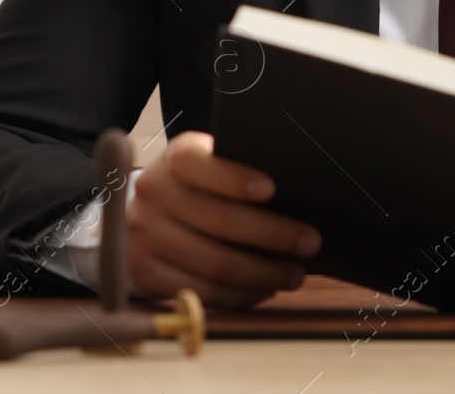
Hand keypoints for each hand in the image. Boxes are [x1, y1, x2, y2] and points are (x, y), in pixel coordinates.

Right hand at [127, 130, 320, 307]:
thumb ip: (241, 170)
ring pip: (213, 264)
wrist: (150, 212)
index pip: (197, 163)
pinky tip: (264, 289)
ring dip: (262, 273)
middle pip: (217, 220)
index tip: (271, 189)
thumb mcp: (212, 164)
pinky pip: (200, 292)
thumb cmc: (201, 186)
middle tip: (310, 242)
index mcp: (174, 159)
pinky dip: (239, 295)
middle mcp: (153, 194)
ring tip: (294, 274)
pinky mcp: (145, 272)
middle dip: (272, 234)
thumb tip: (297, 194)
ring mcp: (144, 236)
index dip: (233, 178)